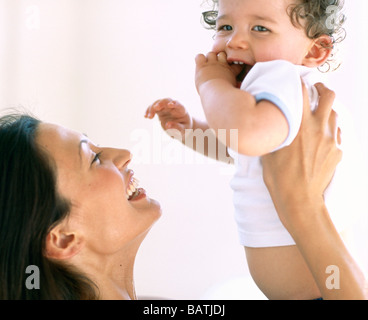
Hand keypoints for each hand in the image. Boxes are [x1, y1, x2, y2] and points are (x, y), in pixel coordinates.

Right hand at [145, 99, 192, 136]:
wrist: (180, 129)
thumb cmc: (184, 130)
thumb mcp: (183, 131)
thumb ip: (177, 128)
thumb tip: (168, 125)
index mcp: (182, 110)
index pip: (178, 104)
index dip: (174, 103)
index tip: (170, 105)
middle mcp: (173, 106)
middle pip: (166, 100)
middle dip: (161, 103)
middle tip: (155, 108)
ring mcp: (166, 107)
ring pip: (158, 102)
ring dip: (152, 107)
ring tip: (149, 117)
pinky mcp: (160, 110)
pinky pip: (153, 107)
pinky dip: (149, 110)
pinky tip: (145, 116)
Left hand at [195, 51, 236, 92]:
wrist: (217, 95)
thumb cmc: (226, 96)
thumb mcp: (234, 89)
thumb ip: (237, 85)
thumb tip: (240, 85)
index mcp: (231, 71)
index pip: (234, 62)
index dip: (233, 65)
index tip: (231, 70)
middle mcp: (222, 65)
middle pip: (222, 54)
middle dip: (220, 59)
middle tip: (216, 68)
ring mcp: (211, 64)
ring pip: (211, 54)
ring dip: (209, 59)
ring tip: (207, 67)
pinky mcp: (202, 66)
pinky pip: (199, 56)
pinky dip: (199, 59)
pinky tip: (200, 66)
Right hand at [262, 82, 341, 227]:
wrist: (299, 199)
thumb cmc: (279, 177)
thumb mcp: (268, 151)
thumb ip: (274, 132)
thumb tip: (270, 122)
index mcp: (299, 125)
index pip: (302, 92)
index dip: (298, 81)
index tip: (296, 79)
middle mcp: (318, 128)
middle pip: (328, 96)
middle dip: (322, 88)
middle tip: (315, 89)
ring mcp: (331, 140)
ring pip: (334, 114)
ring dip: (326, 109)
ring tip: (318, 113)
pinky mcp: (337, 151)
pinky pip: (338, 133)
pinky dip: (331, 129)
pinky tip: (322, 135)